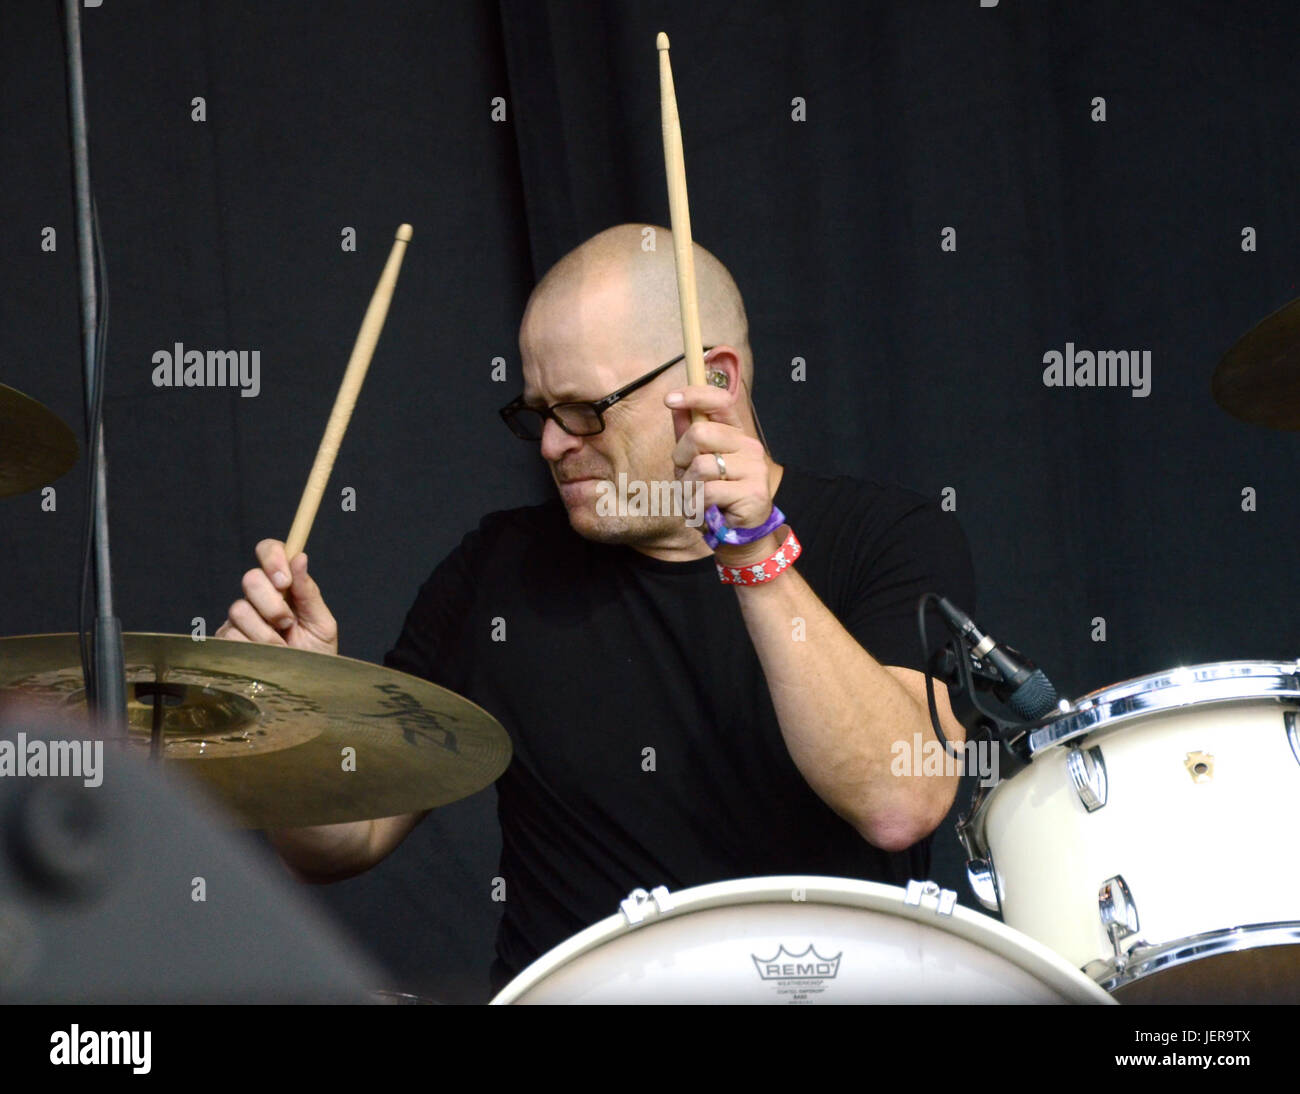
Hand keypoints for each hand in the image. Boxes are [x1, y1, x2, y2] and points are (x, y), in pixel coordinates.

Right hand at [215, 539, 338, 654]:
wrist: (305, 686)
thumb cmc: (316, 654)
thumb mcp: (322, 623)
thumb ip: (309, 592)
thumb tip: (300, 557)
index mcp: (284, 585)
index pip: (269, 551)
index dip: (272, 558)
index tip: (284, 580)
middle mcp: (259, 596)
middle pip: (251, 578)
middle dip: (272, 603)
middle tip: (288, 623)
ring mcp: (240, 617)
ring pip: (240, 608)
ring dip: (266, 632)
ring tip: (282, 646)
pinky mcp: (226, 639)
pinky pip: (231, 634)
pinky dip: (253, 647)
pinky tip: (266, 656)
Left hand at [665, 375, 773, 535]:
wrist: (738, 532)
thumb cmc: (714, 494)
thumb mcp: (695, 462)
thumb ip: (686, 434)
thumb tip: (675, 403)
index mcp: (735, 433)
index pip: (720, 401)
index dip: (695, 395)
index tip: (669, 399)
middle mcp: (748, 446)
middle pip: (700, 433)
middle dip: (681, 457)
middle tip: (688, 476)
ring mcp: (754, 469)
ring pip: (701, 466)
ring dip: (688, 487)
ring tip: (697, 498)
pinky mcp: (753, 493)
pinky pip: (707, 492)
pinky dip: (696, 505)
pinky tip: (705, 511)